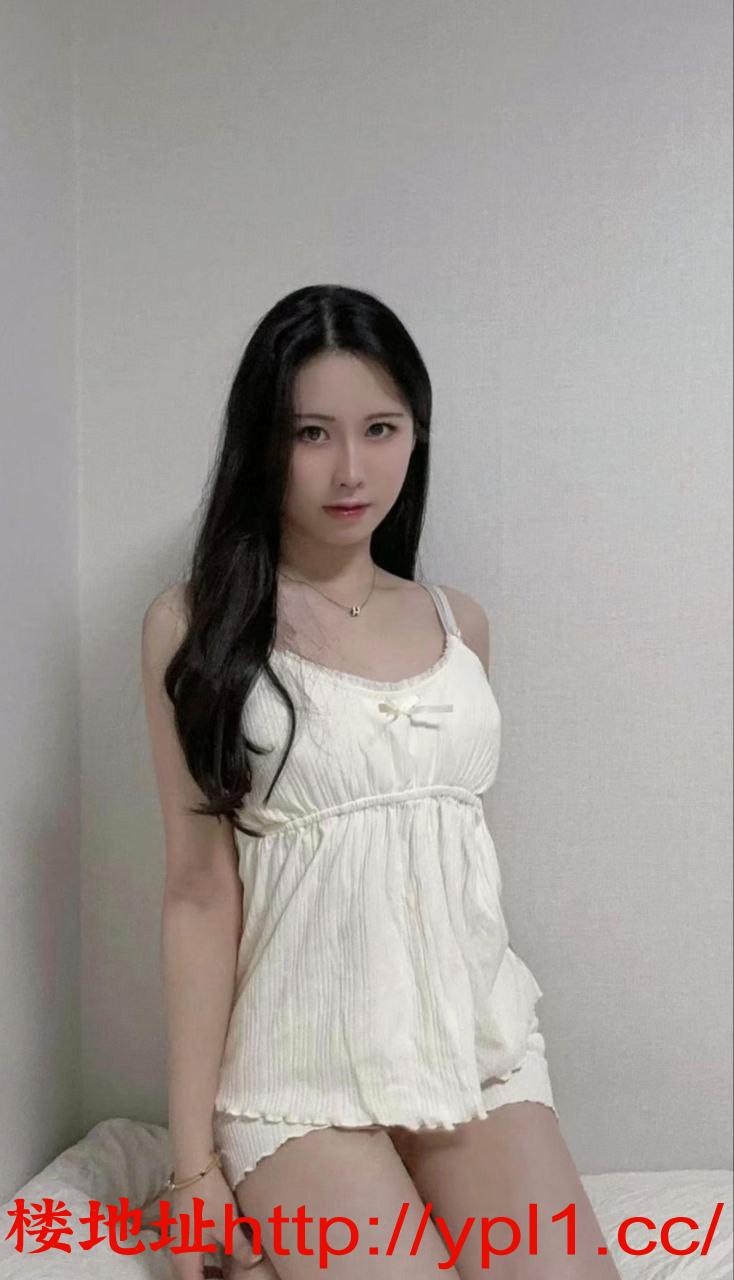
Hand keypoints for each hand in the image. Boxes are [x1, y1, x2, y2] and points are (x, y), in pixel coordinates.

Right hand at [163, 1164, 265, 1278]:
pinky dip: (201, 1264)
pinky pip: (188, 1258)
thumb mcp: (228, 1224)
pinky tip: (216, 1259)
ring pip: (188, 1270)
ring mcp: (176, 1243)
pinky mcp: (180, 1232)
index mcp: (184, 1259)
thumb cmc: (208, 1196)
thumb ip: (242, 1248)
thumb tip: (255, 1261)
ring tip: (223, 1275)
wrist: (194, 1166)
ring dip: (204, 1275)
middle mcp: (176, 1254)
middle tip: (226, 1278)